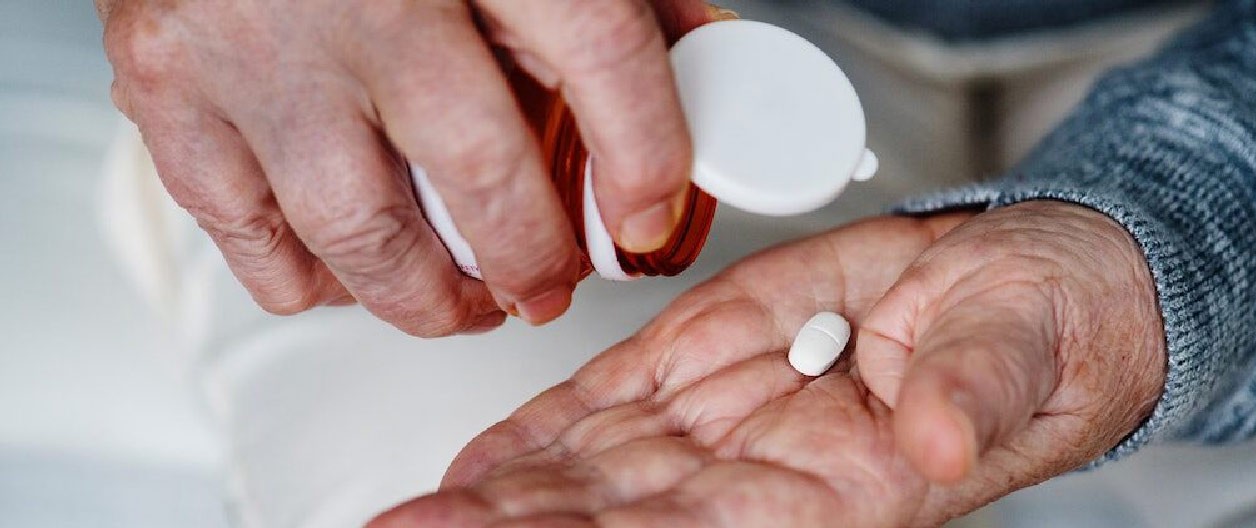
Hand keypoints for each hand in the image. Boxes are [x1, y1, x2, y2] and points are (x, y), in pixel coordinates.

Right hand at [98, 0, 713, 333]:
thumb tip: (703, 61)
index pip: (598, 51)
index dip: (644, 156)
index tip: (649, 217)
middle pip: (476, 169)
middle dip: (528, 262)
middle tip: (544, 288)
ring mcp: (254, 43)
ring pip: (356, 231)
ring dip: (423, 298)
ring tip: (458, 302)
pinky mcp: (168, 82)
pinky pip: (247, 234)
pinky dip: (305, 278)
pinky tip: (347, 270)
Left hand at [367, 201, 1164, 526]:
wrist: (1019, 288)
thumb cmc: (1037, 330)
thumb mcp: (1023, 350)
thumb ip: (971, 393)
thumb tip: (937, 436)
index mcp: (844, 493)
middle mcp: (765, 475)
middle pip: (616, 519)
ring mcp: (727, 423)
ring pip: (593, 473)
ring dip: (502, 498)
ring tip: (417, 516)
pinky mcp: (707, 363)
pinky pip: (611, 408)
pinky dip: (540, 437)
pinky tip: (478, 468)